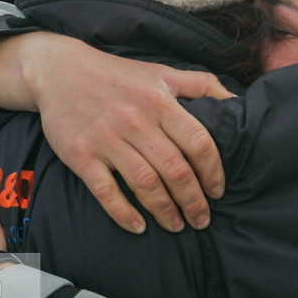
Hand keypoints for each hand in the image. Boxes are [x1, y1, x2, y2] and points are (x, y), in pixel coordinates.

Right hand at [20, 35, 230, 233]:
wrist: (60, 70)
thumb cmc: (117, 75)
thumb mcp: (162, 72)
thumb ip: (202, 85)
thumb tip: (238, 100)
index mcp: (159, 102)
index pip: (198, 143)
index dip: (213, 172)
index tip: (217, 191)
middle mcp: (135, 121)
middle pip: (175, 170)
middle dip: (193, 201)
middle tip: (201, 219)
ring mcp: (106, 140)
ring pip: (145, 184)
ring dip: (165, 211)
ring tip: (177, 225)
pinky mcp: (80, 155)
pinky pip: (105, 191)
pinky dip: (123, 213)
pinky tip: (138, 226)